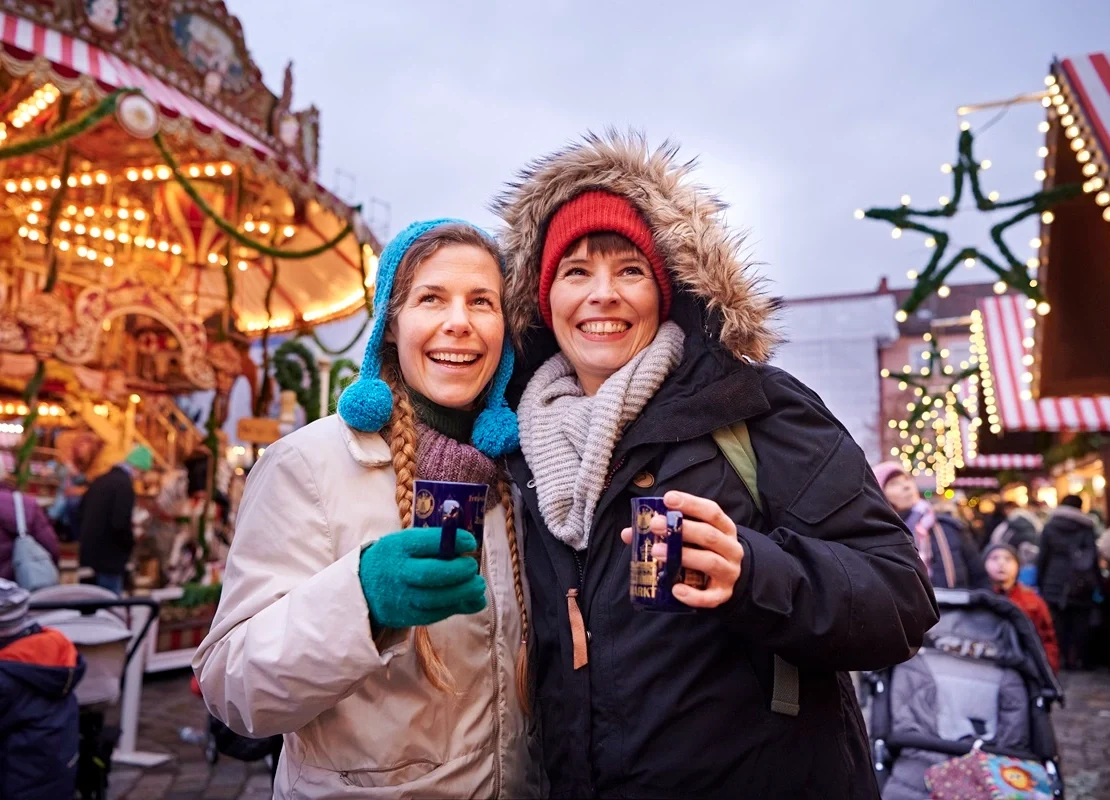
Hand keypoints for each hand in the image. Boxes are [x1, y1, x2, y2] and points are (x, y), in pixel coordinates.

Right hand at [359, 528, 486, 628]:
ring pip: (433, 599)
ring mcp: (401, 597)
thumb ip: (435, 545)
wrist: (364, 588)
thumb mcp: (407, 543)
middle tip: (472, 566)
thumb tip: (471, 547)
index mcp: (398, 547)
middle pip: (429, 574)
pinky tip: (467, 600)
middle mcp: (398, 572)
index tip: (470, 542)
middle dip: (458, 571)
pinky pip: (434, 615)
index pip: (427, 542)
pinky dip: (455, 608)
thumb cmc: (396, 560)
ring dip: (462, 593)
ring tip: (477, 586)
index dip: (453, 541)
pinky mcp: (406, 617)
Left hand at [621, 490, 743, 608]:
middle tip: (655, 526)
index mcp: (724, 528)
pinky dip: (693, 595)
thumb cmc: (703, 551)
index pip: (712, 511)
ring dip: (684, 557)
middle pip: (709, 536)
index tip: (668, 499)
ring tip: (657, 553)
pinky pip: (710, 597)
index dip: (690, 504)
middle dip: (682, 530)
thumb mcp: (691, 537)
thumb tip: (628, 533)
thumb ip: (665, 531)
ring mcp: (729, 572)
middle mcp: (731, 548)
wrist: (726, 579)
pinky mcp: (723, 594)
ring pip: (710, 562)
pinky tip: (675, 590)